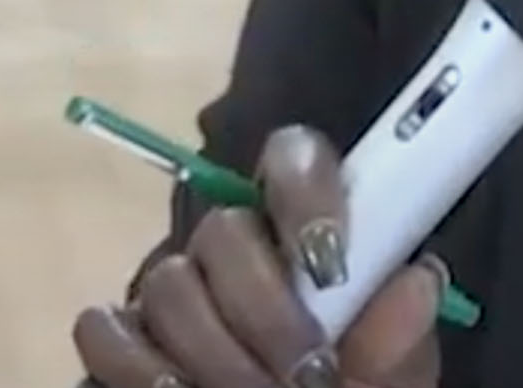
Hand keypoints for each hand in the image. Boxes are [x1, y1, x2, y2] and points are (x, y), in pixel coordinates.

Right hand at [72, 125, 442, 387]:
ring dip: (213, 353)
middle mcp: (239, 239)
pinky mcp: (122, 332)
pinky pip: (108, 331)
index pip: (295, 156)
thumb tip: (415, 286)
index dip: (308, 196)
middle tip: (309, 372)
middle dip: (266, 311)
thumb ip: (401, 335)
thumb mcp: (394, 370)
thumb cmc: (360, 384)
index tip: (331, 265)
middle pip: (224, 230)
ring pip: (168, 283)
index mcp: (312, 223)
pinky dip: (141, 370)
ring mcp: (176, 284)